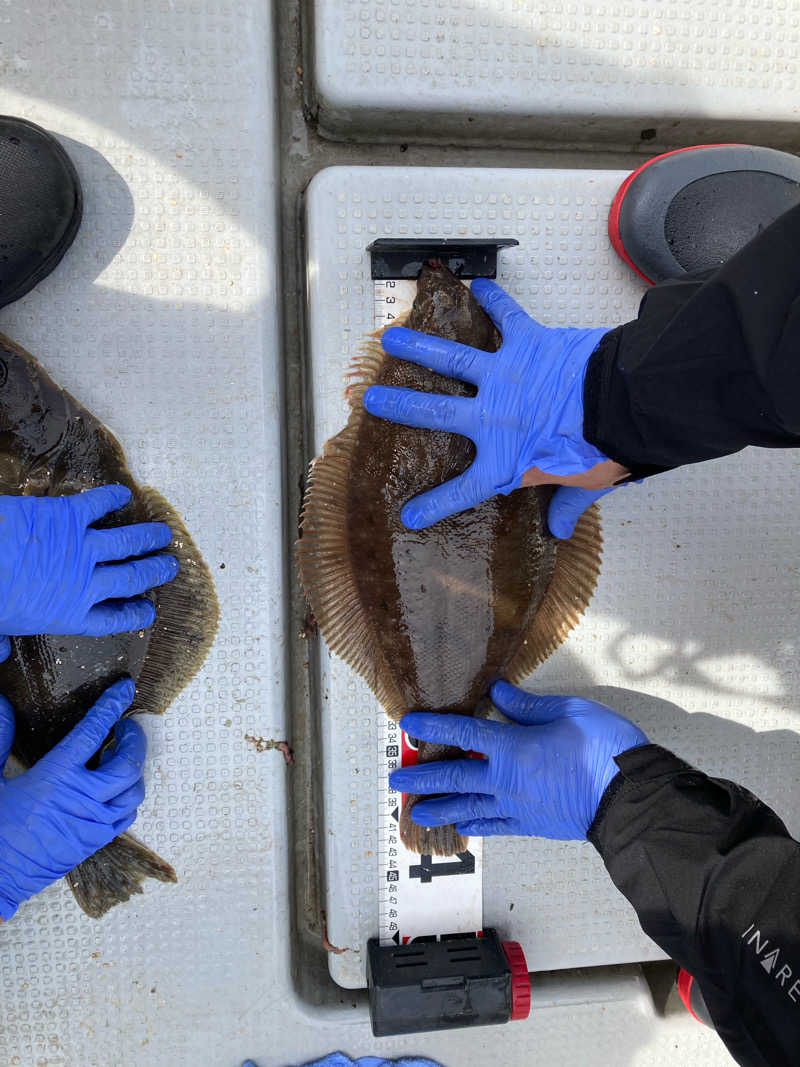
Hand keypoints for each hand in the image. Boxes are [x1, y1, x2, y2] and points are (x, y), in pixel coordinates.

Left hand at [0, 484, 177, 656]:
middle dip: (154, 572)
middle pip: (130, 579)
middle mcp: (84, 584)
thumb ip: (3, 642)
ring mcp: (79, 548)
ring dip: (147, 538)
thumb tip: (1, 652)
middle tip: (170, 566)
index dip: (135, 614)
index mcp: (67, 615)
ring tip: (164, 534)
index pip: (113, 618)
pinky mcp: (66, 517)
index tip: (150, 611)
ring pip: (125, 543)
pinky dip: (112, 498)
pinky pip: (97, 504)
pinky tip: (124, 494)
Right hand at [0, 677, 145, 918]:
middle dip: (134, 740)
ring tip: (120, 757)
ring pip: (133, 791)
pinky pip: (126, 816)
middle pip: (126, 763)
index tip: (124, 689)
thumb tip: (3, 705)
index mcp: (55, 777)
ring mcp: (92, 823)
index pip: (92, 732)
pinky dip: (128, 797)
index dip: (111, 706)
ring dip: (134, 769)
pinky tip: (116, 789)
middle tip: (126, 728)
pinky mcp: (94, 843)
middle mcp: (81, 798)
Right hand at [363, 278, 627, 528]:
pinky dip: (493, 299)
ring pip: (452, 359)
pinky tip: (477, 284)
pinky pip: (506, 316)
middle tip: (371, 397)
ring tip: (391, 337)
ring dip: (420, 346)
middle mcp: (494, 417)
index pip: (463, 491)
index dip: (434, 505)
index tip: (410, 514)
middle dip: (399, 405)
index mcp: (506, 460)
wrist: (624, 405)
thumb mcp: (585, 485)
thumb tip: (559, 531)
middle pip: (435, 411)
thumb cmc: (604, 451)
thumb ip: (567, 505)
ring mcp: (506, 377)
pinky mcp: (529, 343)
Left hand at [389, 681, 648, 840]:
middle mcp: (506, 779)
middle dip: (423, 778)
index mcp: (513, 746)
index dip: (433, 725)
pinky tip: (463, 826)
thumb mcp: (569, 711)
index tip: (408, 723)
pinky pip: (494, 826)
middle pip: (455, 776)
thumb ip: (528, 705)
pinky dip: (474, 825)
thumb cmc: (604, 749)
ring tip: (415, 813)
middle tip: (396, 782)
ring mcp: (517, 806)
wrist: (631, 799)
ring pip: (468, 807)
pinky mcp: (532, 825)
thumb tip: (497, 691)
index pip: (462, 732)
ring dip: (439, 808)